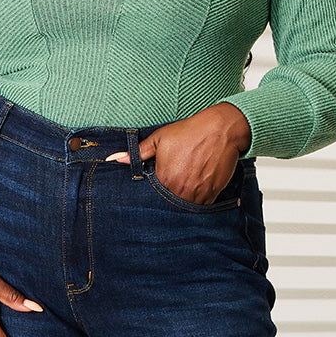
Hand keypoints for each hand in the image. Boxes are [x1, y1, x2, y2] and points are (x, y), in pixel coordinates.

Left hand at [107, 102, 251, 203]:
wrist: (221, 130)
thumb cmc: (190, 132)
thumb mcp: (160, 138)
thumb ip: (138, 152)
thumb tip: (115, 158)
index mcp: (163, 178)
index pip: (152, 194)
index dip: (155, 189)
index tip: (160, 182)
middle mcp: (179, 189)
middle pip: (168, 202)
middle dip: (169, 196)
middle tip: (176, 181)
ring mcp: (196, 194)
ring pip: (184, 206)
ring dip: (183, 199)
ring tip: (187, 183)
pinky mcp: (211, 195)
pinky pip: (200, 206)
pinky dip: (197, 200)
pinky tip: (198, 186)